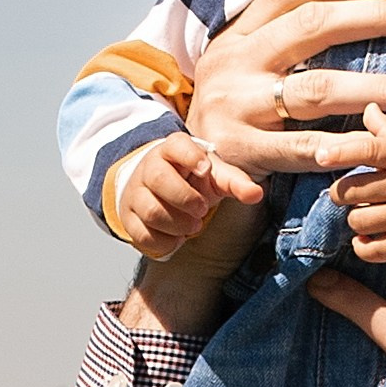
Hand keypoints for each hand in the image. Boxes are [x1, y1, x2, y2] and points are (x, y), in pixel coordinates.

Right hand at [110, 129, 261, 257]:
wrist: (158, 190)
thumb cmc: (192, 180)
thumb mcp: (214, 176)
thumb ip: (235, 182)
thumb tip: (256, 194)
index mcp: (172, 150)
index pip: (176, 145)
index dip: (190, 156)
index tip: (205, 169)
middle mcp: (149, 167)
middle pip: (159, 179)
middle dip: (185, 199)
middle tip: (202, 211)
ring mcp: (135, 192)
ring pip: (151, 210)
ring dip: (177, 224)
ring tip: (192, 226)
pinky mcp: (128, 217)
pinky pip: (142, 234)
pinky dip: (164, 241)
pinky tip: (177, 238)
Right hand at [184, 0, 385, 183]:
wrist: (177, 164)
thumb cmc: (232, 103)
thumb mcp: (245, 58)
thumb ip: (285, 30)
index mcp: (240, 32)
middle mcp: (237, 61)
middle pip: (312, 28)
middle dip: (375, 18)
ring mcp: (239, 106)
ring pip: (316, 89)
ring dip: (377, 87)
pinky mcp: (242, 151)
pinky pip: (297, 148)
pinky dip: (336, 147)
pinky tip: (374, 142)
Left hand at [332, 109, 385, 264]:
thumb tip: (368, 107)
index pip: (369, 149)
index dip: (342, 152)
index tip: (320, 155)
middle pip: (351, 190)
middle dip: (342, 193)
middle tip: (351, 193)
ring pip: (356, 220)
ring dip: (356, 218)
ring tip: (369, 213)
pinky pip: (370, 250)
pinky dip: (363, 246)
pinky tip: (369, 238)